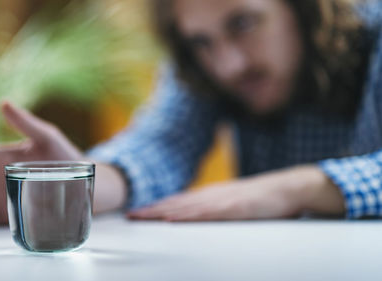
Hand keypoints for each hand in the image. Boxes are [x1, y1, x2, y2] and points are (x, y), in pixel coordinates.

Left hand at [127, 166, 344, 220]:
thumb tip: (201, 223)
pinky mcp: (234, 207)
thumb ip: (218, 213)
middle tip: (129, 217)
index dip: (156, 208)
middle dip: (151, 211)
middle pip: (175, 203)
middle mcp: (211, 196)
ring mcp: (222, 200)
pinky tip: (173, 219)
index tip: (137, 215)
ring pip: (185, 207)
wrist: (288, 187)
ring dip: (161, 212)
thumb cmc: (262, 200)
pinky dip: (187, 216)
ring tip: (142, 217)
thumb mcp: (234, 207)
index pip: (177, 203)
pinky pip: (206, 212)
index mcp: (210, 197)